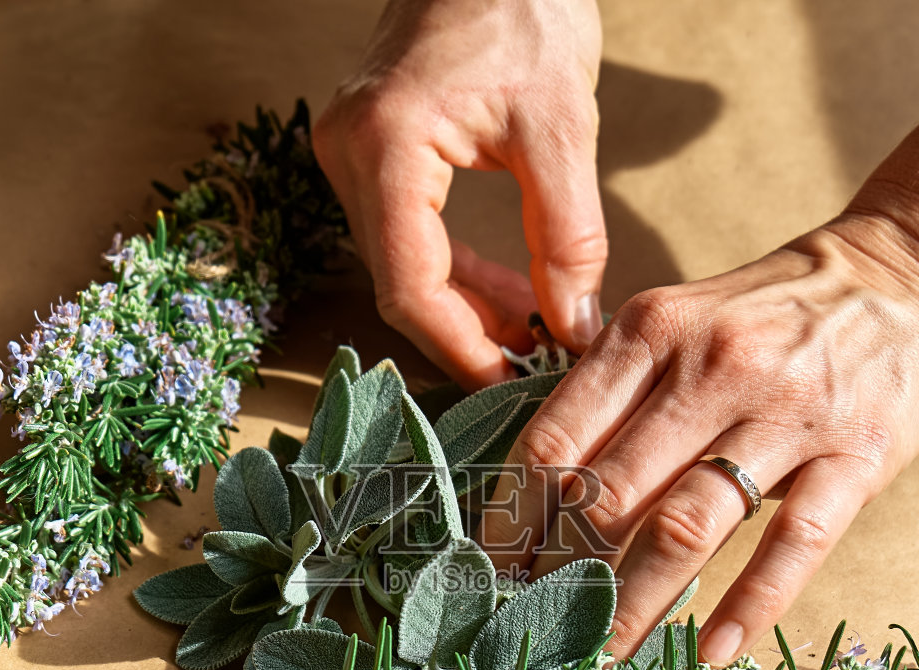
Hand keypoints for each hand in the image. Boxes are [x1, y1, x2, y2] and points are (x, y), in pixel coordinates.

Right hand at [313, 0, 606, 390]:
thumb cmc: (523, 7)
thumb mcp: (562, 128)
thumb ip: (567, 238)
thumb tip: (571, 325)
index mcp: (386, 147)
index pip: (410, 285)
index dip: (460, 347)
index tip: (512, 382)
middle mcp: (348, 156)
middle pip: (399, 284)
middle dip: (468, 332)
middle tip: (534, 360)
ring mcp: (349, 155)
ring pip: (401, 266)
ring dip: (465, 306)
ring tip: (532, 327)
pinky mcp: (368, 154)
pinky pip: (406, 236)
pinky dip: (455, 269)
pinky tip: (506, 290)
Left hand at [481, 214, 918, 661]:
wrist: (914, 272)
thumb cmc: (777, 309)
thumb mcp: (682, 322)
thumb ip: (618, 392)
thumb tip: (547, 490)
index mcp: (651, 331)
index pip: (555, 438)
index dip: (514, 516)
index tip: (492, 571)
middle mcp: (709, 368)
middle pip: (608, 493)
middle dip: (561, 574)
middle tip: (536, 629)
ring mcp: (785, 414)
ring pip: (684, 526)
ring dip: (632, 604)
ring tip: (601, 657)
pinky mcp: (856, 456)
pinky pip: (792, 542)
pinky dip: (748, 605)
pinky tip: (709, 652)